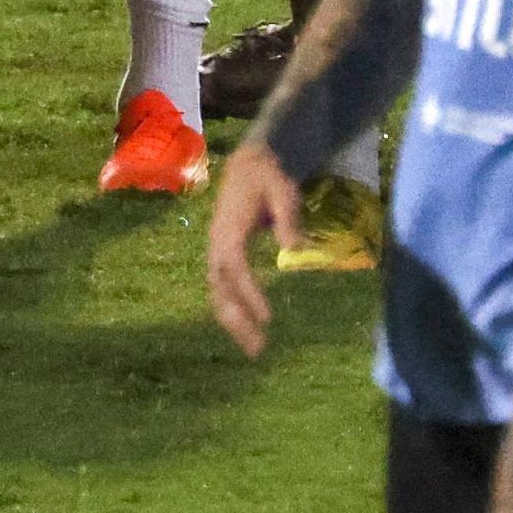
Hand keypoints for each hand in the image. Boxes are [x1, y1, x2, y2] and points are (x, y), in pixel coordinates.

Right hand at [204, 136, 307, 356]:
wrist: (248, 164)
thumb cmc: (268, 177)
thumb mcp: (282, 189)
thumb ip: (288, 217)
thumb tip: (295, 249)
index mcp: (229, 230)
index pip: (236, 268)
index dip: (250, 294)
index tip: (267, 317)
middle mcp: (217, 244)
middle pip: (221, 289)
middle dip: (237, 320)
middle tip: (258, 348)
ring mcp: (217, 251)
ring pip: (218, 294)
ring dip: (234, 322)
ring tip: (254, 348)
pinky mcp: (222, 256)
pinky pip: (222, 289)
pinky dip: (232, 311)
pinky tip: (248, 328)